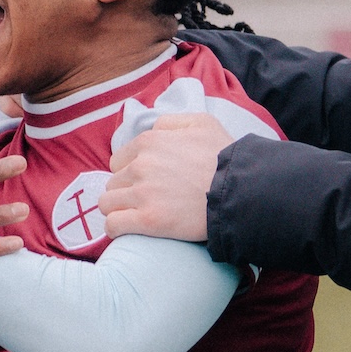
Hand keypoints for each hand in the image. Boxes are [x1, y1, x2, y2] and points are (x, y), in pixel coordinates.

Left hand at [97, 115, 227, 243]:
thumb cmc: (226, 157)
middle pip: (113, 182)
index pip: (118, 160)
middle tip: (146, 200)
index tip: (145, 182)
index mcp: (149, 142)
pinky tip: (128, 229)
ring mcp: (143, 194)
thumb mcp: (201, 123)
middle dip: (125, 190)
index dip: (130, 172)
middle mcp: (141, 166)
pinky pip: (113, 224)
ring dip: (119, 209)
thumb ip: (170, 122)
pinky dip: (116, 228)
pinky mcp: (148, 220)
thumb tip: (152, 131)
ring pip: (107, 203)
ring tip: (136, 215)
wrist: (243, 190)